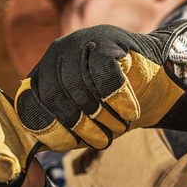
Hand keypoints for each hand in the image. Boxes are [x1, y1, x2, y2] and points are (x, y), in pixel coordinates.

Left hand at [15, 21, 186, 149]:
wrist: (155, 77)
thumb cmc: (113, 104)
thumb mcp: (83, 117)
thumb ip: (60, 128)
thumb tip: (37, 147)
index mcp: (44, 71)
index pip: (31, 102)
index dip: (49, 128)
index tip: (70, 145)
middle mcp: (57, 52)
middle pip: (55, 96)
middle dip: (80, 126)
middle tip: (102, 141)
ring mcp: (81, 41)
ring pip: (79, 86)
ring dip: (102, 115)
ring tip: (119, 127)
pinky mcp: (107, 38)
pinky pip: (104, 74)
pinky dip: (118, 98)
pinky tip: (130, 111)